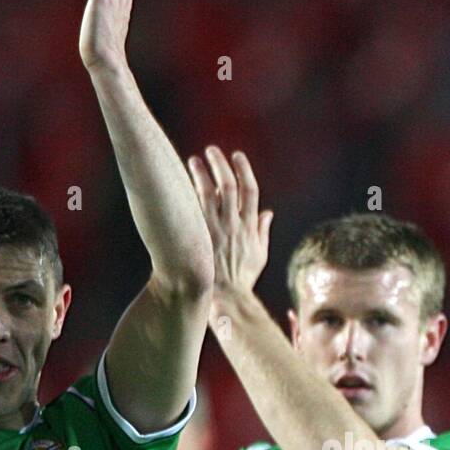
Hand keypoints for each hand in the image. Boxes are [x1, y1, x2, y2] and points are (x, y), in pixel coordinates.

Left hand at [188, 147, 273, 303]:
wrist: (226, 298)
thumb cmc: (242, 278)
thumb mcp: (260, 255)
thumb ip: (263, 231)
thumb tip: (268, 212)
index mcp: (250, 227)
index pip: (250, 190)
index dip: (243, 169)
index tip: (237, 155)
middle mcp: (234, 225)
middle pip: (228, 186)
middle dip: (221, 165)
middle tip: (212, 151)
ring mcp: (216, 231)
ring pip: (209, 194)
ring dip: (201, 174)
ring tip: (194, 161)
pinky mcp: (200, 238)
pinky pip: (194, 210)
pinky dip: (189, 194)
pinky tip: (181, 183)